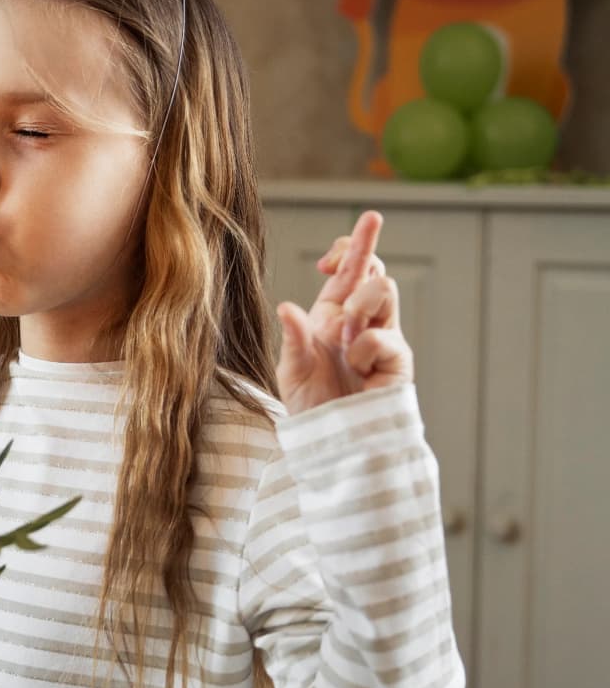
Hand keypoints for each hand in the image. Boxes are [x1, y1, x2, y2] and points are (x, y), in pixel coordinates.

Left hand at [278, 210, 410, 413]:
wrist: (335, 439)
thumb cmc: (313, 404)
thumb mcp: (292, 370)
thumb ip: (293, 338)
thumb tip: (287, 307)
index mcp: (334, 315)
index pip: (351, 268)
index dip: (351, 248)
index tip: (327, 258)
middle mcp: (362, 320)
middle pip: (376, 269)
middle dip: (364, 253)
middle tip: (332, 278)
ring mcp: (384, 336)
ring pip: (385, 290)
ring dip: (358, 306)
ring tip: (344, 339)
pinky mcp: (399, 358)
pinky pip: (383, 336)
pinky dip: (363, 349)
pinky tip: (358, 369)